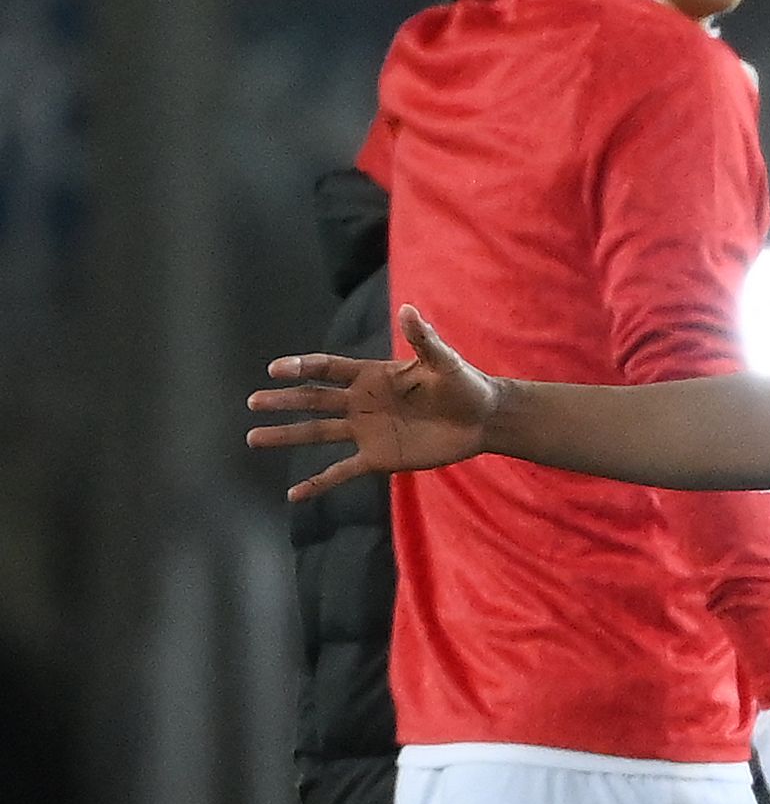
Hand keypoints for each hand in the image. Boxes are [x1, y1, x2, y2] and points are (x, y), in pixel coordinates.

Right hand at [248, 305, 495, 501]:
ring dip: (287, 435)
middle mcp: (362, 402)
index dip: (302, 368)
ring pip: (318, 433)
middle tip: (253, 402)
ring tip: (254, 438)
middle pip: (314, 400)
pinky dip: (318, 483)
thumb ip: (424, 339)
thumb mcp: (445, 361)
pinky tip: (294, 495)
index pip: (329, 369)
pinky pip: (341, 472)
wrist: (482, 420)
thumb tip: (409, 308)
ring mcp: (367, 431)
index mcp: (373, 376)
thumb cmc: (465, 384)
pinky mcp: (378, 458)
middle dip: (283, 401)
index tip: (276, 370)